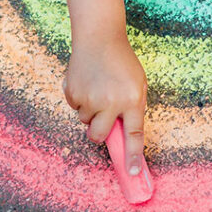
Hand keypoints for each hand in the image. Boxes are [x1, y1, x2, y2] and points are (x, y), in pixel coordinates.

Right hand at [63, 33, 147, 174]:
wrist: (100, 38)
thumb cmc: (122, 63)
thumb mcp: (137, 84)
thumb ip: (132, 108)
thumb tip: (122, 135)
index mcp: (132, 100)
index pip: (134, 135)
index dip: (133, 156)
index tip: (133, 173)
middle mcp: (111, 102)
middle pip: (99, 136)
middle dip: (99, 134)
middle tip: (102, 120)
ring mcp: (90, 98)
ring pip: (86, 121)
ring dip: (90, 112)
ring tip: (97, 90)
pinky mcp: (73, 92)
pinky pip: (75, 108)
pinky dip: (79, 100)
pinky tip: (87, 83)